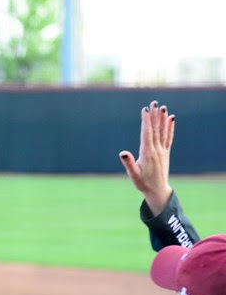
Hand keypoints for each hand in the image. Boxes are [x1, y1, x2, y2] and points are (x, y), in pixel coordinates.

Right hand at [119, 100, 174, 215]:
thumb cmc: (143, 183)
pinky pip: (168, 137)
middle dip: (154, 116)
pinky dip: (170, 127)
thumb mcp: (133, 174)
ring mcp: (162, 150)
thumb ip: (129, 163)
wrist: (157, 190)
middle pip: (156, 129)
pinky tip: (171, 119)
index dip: (146, 121)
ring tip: (162, 107)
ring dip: (162, 118)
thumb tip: (122, 153)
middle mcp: (157, 149)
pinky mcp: (165, 152)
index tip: (145, 110)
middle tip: (154, 103)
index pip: (147, 133)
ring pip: (163, 131)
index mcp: (148, 153)